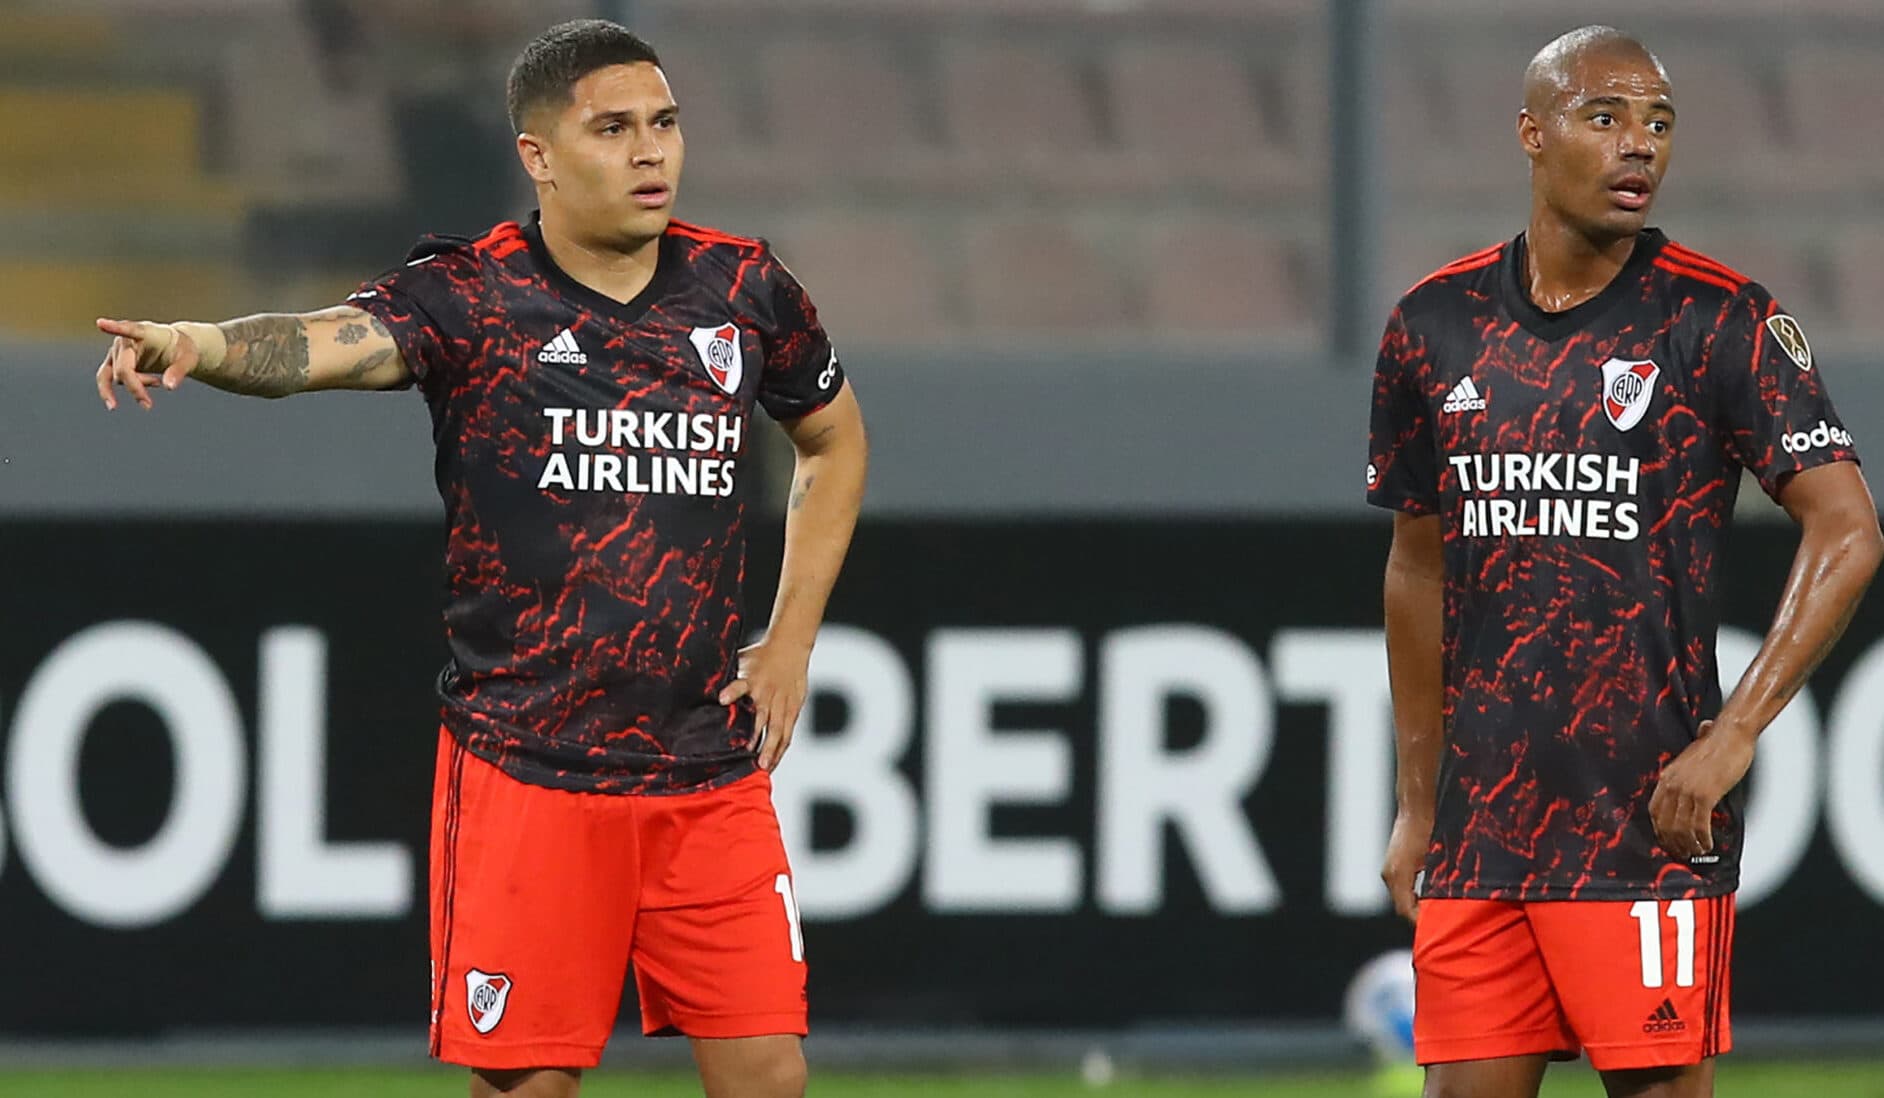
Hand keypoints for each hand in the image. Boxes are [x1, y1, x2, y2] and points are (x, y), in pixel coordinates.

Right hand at [94, 318, 198, 409]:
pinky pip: (105, 378)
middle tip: (148, 405)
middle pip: (124, 368)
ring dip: (135, 387)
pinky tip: (113, 405)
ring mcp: (117, 352)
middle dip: (135, 387)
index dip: (114, 327)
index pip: (129, 330)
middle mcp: (125, 340)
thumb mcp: (189, 358)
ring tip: (155, 388)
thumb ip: (180, 370)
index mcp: (144, 332)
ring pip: (118, 376)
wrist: (175, 348)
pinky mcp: (113, 363)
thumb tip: (168, 387)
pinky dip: (107, 391)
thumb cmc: (182, 349)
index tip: (100, 323)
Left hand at [718, 637, 812, 771]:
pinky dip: (781, 748)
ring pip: (778, 729)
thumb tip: (702, 687)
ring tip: (763, 766)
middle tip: (747, 755)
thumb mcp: (741, 660)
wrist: (790, 646)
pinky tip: (773, 762)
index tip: (722, 700)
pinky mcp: (794, 708)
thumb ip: (727, 677)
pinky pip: (788, 731)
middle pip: (762, 718)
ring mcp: (782, 702)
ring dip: (770, 749)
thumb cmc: (762, 655)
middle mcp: (767, 692)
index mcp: (752, 679)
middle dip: (755, 737)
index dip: (732, 692)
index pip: (740, 685)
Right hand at [1381, 809, 1432, 923]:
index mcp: (1397, 875)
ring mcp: (1389, 869)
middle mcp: (1389, 874)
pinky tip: (1431, 898)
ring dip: (1418, 907)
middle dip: (1421, 918)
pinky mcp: (1394, 864)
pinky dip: (1415, 896)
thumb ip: (1440, 886)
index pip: (1406, 912)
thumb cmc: (1431, 827)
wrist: (1418, 805)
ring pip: (1402, 898)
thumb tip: (1449, 908)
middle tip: (1442, 928)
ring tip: (1438, 916)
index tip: (1440, 932)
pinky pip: (1402, 888)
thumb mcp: (1439, 859)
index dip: (1423, 924)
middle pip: (1403, 907)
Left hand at [1649, 719, 1756, 859]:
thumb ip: (1685, 772)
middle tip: (1681, 854)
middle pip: (1665, 822)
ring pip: (1681, 827)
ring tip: (1696, 853)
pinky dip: (1702, 839)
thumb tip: (1686, 786)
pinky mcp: (1705, 794)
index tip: (1666, 841)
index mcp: (1667, 776)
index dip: (1659, 829)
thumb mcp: (1690, 760)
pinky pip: (1699, 824)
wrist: (1730, 734)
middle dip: (1672, 842)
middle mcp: (1673, 783)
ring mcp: (1687, 789)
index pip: (1655, 809)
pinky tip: (1708, 845)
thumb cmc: (1716, 745)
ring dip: (1688, 845)